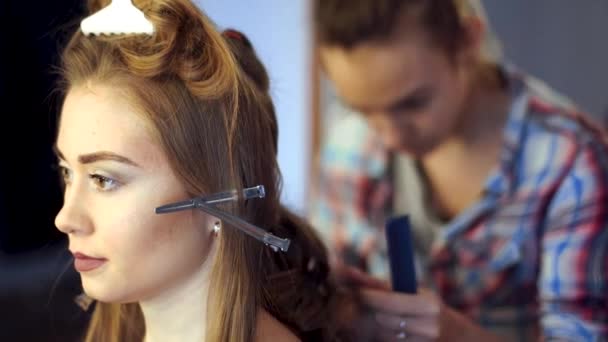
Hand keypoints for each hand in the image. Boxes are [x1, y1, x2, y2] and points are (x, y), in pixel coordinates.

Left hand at [334, 263, 502, 341]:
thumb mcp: (409, 292)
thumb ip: (376, 283)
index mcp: (429, 305)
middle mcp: (429, 327)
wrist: (456, 337)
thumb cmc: (426, 307)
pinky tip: (384, 331)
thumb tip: (345, 270)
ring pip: (384, 336)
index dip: (369, 297)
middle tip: (362, 305)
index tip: (359, 293)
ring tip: (376, 318)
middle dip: (370, 312)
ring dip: (374, 327)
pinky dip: (382, 339)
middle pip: (384, 320)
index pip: (390, 301)